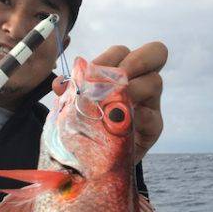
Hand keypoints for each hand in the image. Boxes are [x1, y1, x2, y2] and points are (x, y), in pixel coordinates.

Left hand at [52, 42, 166, 163]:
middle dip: (136, 61)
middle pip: (155, 53)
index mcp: (122, 72)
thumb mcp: (77, 106)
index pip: (122, 52)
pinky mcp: (153, 127)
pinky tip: (117, 123)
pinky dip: (134, 116)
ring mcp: (150, 103)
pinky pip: (151, 115)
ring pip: (154, 82)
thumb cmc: (88, 126)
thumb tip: (58, 84)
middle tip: (117, 78)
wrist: (98, 159)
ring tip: (111, 102)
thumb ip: (70, 93)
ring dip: (131, 89)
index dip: (109, 58)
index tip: (92, 73)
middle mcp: (141, 82)